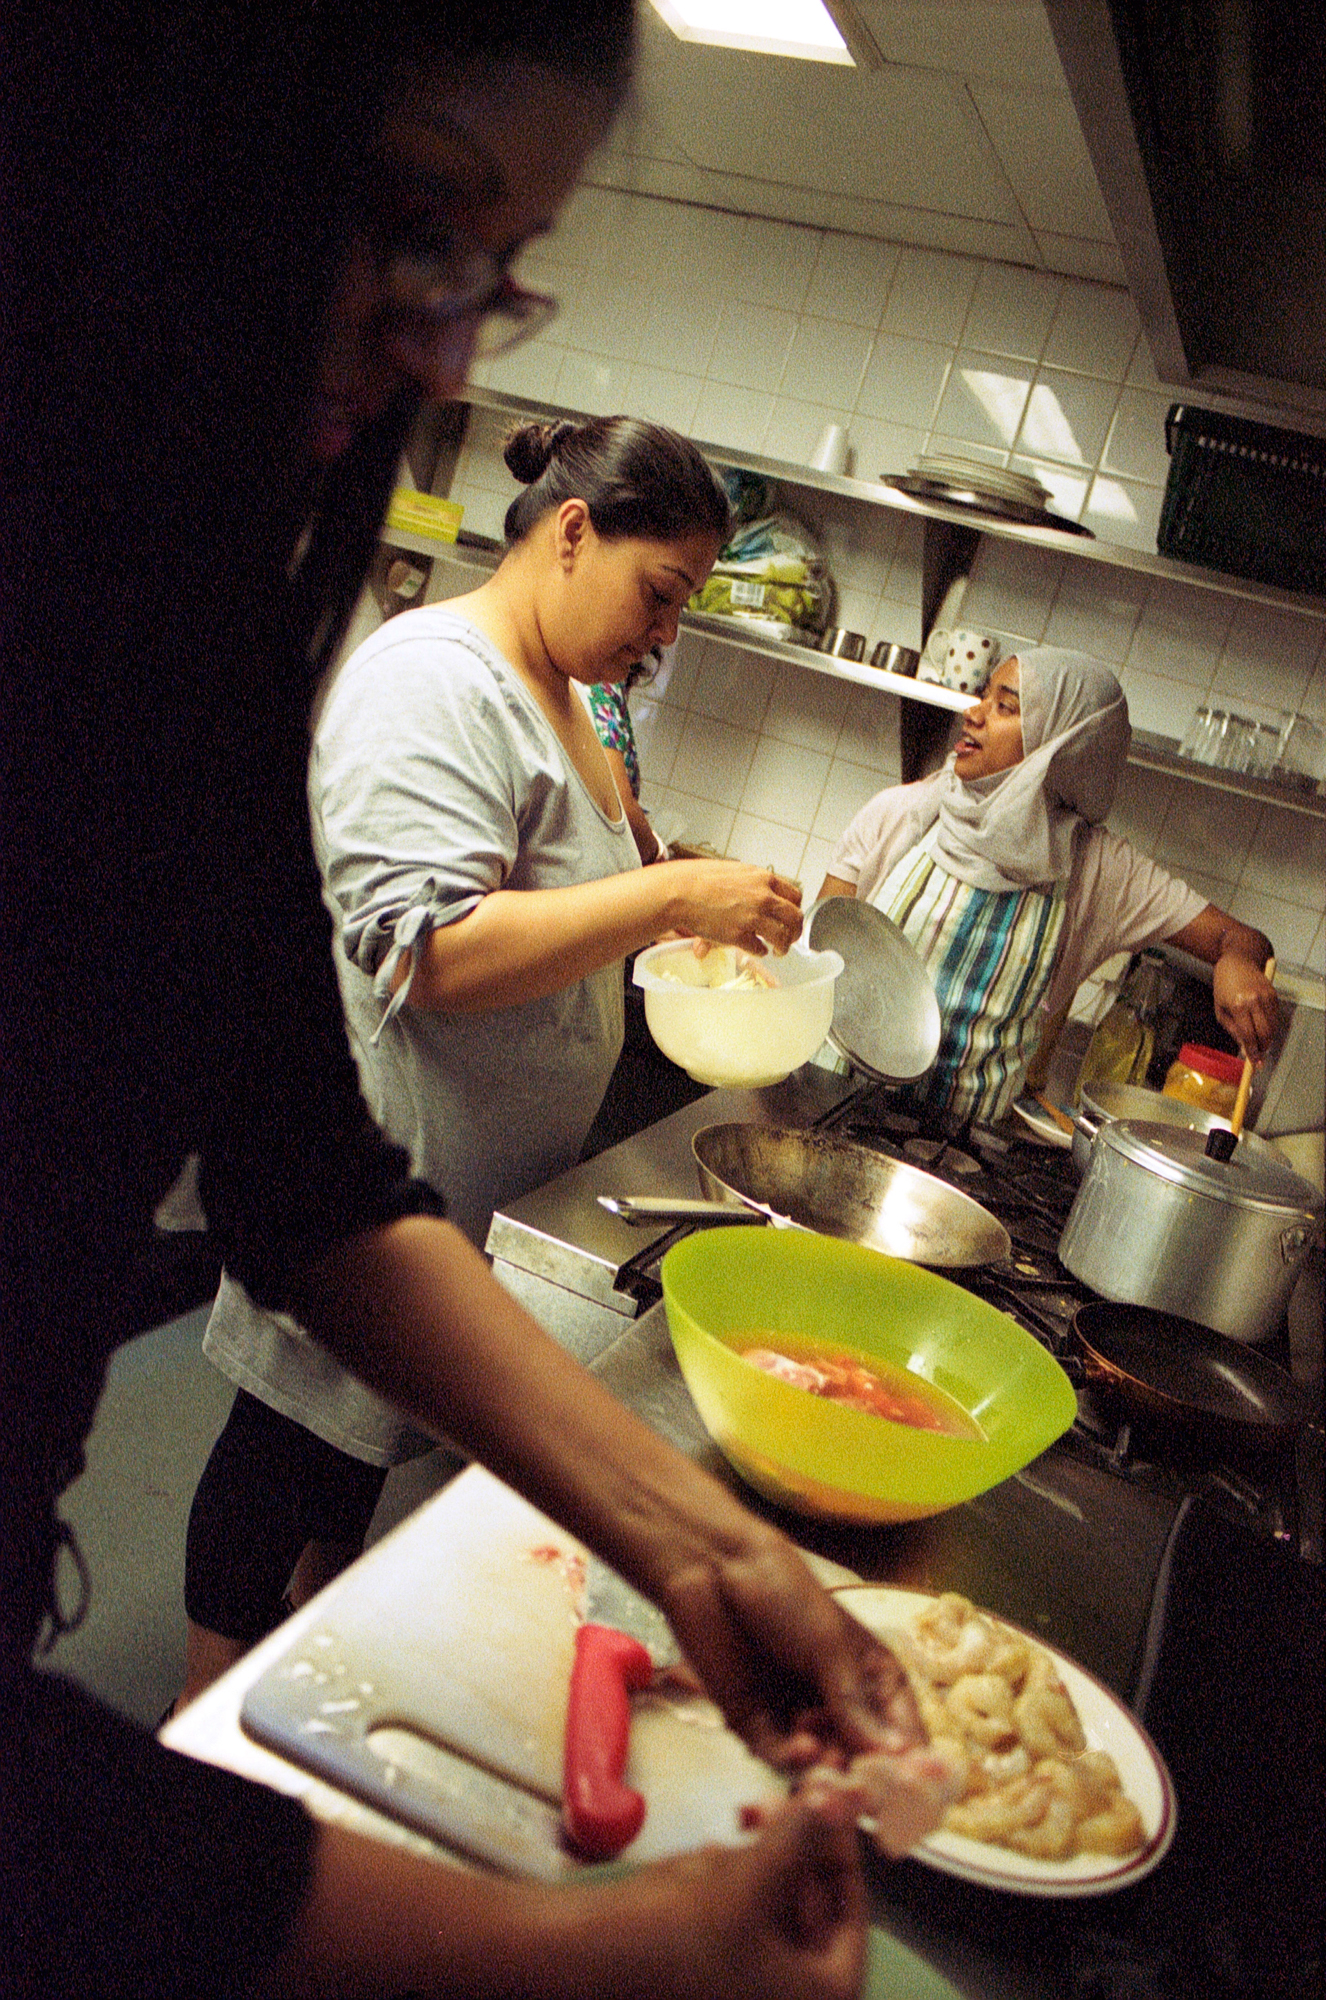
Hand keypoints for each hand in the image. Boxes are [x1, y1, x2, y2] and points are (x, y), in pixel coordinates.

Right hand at [587, 1789, 867, 1999]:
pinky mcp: (711, 1980)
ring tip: (744, 1820)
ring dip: (766, 1863)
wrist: (578, 1961)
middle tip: (783, 1800)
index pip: (850, 1919)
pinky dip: (736, 1889)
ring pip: (774, 1918)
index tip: (831, 1803)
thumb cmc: (670, 1934)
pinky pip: (741, 1931)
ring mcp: (746, 1993)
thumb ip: (803, 1834)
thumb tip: (848, 1792)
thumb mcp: (749, 1878)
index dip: (841, 1853)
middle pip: (812, 1917)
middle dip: (798, 1853)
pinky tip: (712, 1852)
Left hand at [659, 1536, 925, 1772]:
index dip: (908, 1766)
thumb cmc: (785, 1594)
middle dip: (859, 1774)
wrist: (714, 1571)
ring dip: (824, 1768)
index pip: (904, 1736)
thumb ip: (856, 1704)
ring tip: (822, 1756)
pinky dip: (791, 1760)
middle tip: (855, 1779)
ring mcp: (799, 1717)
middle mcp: (841, 1706)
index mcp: (874, 1681)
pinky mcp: (757, 1726)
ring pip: (821, 1766)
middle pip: (862, 1761)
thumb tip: (898, 1757)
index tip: (906, 1788)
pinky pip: (780, 1758)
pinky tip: (799, 1749)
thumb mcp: (829, 1647)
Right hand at [666, 860, 802, 956]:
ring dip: (783, 947)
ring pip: (782, 937)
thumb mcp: (733, 871)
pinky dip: (760, 952)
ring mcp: (752, 917)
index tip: (791, 917)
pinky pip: (759, 948)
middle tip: (791, 938)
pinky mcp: (739, 935)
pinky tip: (756, 950)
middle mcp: (763, 897)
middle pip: (795, 918)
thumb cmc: (700, 878)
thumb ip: (751, 883)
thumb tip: (759, 893)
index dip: (795, 909)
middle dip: (796, 932)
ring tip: (778, 951)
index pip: (795, 895)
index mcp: (763, 878)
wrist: (680, 891)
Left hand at [1212, 953, 1278, 1061]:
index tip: (1255, 1063)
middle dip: (1263, 1047)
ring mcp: (1266, 996)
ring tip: (1260, 1042)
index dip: (1253, 1051)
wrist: (1236, 962)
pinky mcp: (1274, 994)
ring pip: (1273, 1026)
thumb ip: (1233, 1030)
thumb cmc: (1224, 987)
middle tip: (1259, 1055)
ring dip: (1268, 1038)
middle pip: (1264, 1033)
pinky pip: (1276, 1016)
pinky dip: (1271, 1025)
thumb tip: (1245, 1048)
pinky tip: (1263, 1027)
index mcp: (1238, 1006)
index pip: (1249, 1035)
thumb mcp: (1220, 1010)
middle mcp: (1254, 1001)